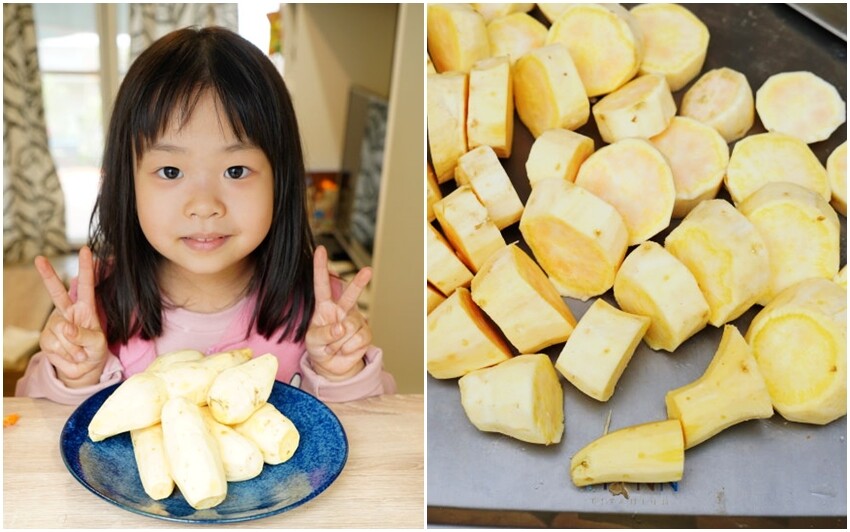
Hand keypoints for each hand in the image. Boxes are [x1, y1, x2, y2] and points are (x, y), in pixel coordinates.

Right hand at [35, 246, 108, 386]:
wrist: (83, 369)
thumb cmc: (94, 351)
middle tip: (39, 259)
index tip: (86, 249)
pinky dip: (66, 354)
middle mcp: (68, 312)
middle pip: (57, 293)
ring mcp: (55, 324)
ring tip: (81, 352)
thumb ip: (85, 335)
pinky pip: (55, 345)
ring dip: (74, 348)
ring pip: (62, 333)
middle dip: (48, 276)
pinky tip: (71, 356)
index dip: (86, 268)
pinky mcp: (46, 338)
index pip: (87, 285)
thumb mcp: (98, 344)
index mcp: (86, 308)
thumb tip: (66, 327)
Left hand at [305, 245, 372, 380]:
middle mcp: (341, 310)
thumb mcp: (312, 341)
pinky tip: (345, 350)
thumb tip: (342, 327)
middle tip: (367, 271)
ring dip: (339, 342)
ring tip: (335, 347)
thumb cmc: (319, 348)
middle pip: (350, 294)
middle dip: (359, 283)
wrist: (332, 367)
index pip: (322, 284)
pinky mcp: (365, 333)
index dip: (320, 267)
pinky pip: (359, 338)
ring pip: (350, 325)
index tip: (320, 249)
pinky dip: (349, 348)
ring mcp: (354, 321)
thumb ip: (324, 333)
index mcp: (324, 307)